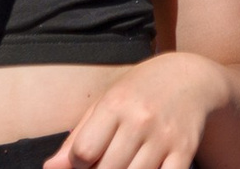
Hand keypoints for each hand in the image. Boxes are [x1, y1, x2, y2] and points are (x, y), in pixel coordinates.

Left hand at [44, 52, 226, 168]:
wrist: (190, 78)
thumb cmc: (139, 93)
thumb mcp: (105, 104)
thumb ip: (77, 137)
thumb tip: (49, 168)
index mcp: (115, 105)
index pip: (83, 152)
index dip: (79, 164)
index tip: (86, 159)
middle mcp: (140, 120)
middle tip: (106, 164)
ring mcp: (164, 137)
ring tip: (125, 164)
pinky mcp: (185, 150)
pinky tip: (144, 168)